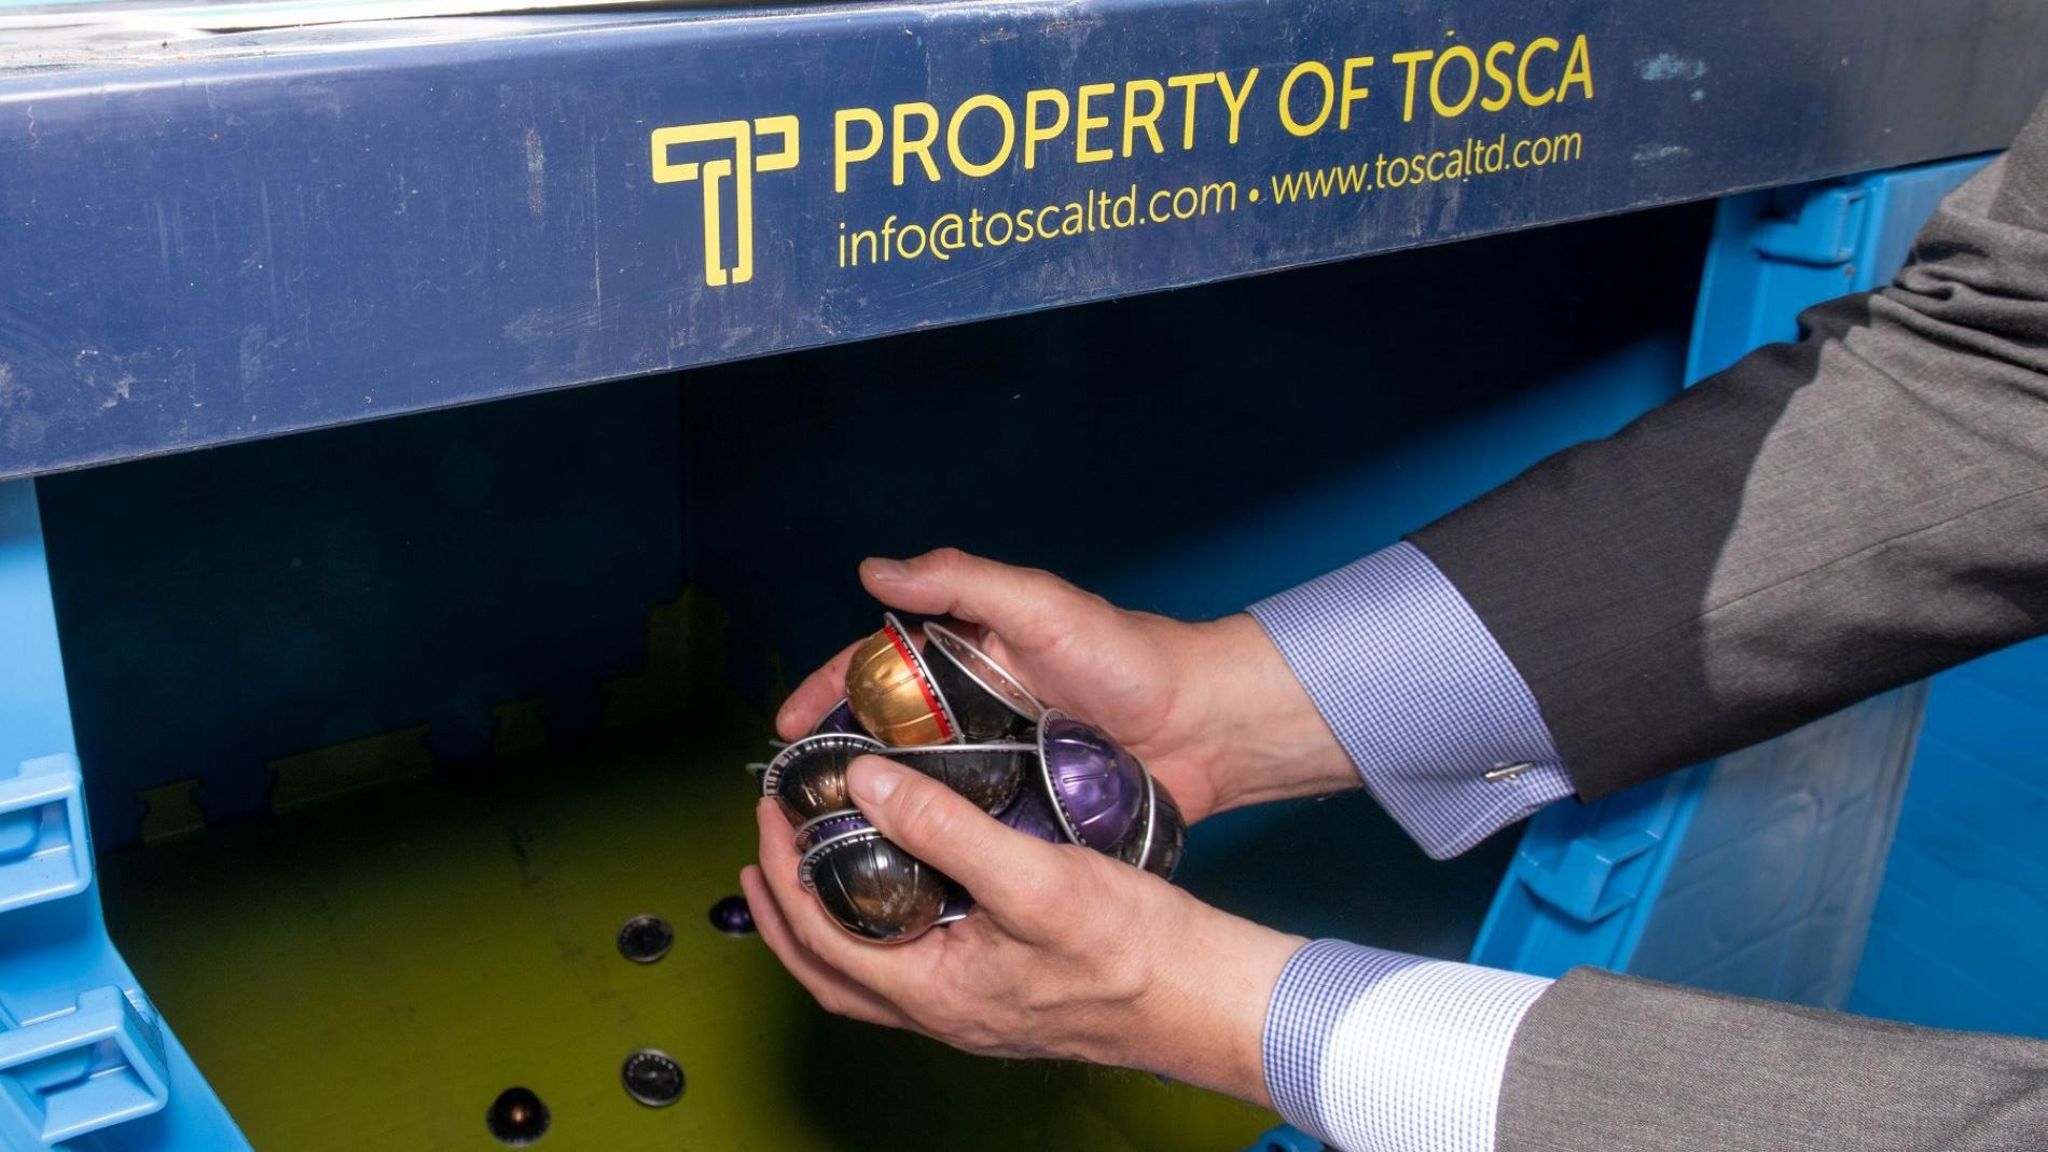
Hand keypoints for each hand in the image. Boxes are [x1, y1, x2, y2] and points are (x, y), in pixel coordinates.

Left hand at [740, 755, 1304, 1101]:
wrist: (1206, 1000)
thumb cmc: (1133, 951)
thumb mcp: (1032, 875)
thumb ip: (943, 827)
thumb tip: (866, 783)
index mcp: (933, 991)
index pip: (818, 934)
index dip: (780, 871)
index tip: (771, 809)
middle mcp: (942, 1013)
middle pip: (827, 970)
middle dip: (783, 910)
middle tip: (767, 845)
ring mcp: (971, 1009)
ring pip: (868, 973)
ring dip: (828, 921)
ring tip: (817, 863)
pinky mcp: (1001, 995)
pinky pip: (913, 965)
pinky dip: (884, 924)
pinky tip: (906, 883)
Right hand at [776, 548, 1358, 821]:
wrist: (1208, 727)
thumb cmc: (1130, 656)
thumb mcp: (1042, 606)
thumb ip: (962, 583)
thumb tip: (874, 571)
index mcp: (965, 655)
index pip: (874, 669)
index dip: (823, 693)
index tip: (784, 731)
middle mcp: (970, 711)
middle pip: (883, 735)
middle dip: (835, 763)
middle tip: (793, 805)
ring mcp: (995, 765)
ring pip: (917, 788)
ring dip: (876, 812)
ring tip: (830, 848)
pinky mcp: (1024, 812)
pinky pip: (964, 830)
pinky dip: (931, 846)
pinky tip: (899, 875)